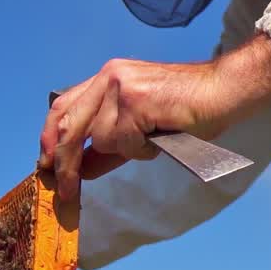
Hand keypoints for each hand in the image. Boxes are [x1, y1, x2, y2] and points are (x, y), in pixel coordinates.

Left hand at [40, 34, 270, 201]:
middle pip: (66, 125)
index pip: (61, 107)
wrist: (225, 90)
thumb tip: (80, 170)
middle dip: (64, 164)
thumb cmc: (190, 109)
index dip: (48, 138)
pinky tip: (163, 135)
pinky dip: (142, 149)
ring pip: (100, 138)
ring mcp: (120, 85)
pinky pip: (124, 142)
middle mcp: (108, 76)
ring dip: (126, 150)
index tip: (45, 166)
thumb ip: (109, 147)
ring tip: (155, 139)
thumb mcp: (141, 128)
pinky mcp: (135, 100)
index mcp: (107, 78)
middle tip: (64, 193)